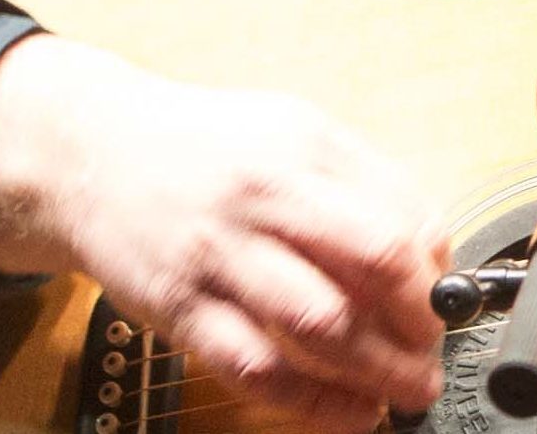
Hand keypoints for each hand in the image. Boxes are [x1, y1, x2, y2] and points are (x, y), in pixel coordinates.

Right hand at [0, 35, 450, 433]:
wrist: (91, 156)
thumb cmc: (204, 148)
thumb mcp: (292, 132)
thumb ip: (363, 182)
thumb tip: (431, 247)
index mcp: (302, 152)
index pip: (396, 215)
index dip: (433, 271)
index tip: (445, 301)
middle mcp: (263, 201)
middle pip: (370, 264)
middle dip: (419, 323)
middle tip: (433, 353)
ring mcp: (220, 256)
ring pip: (319, 325)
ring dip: (377, 369)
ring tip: (406, 392)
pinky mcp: (181, 309)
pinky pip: (255, 367)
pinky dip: (310, 402)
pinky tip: (344, 411)